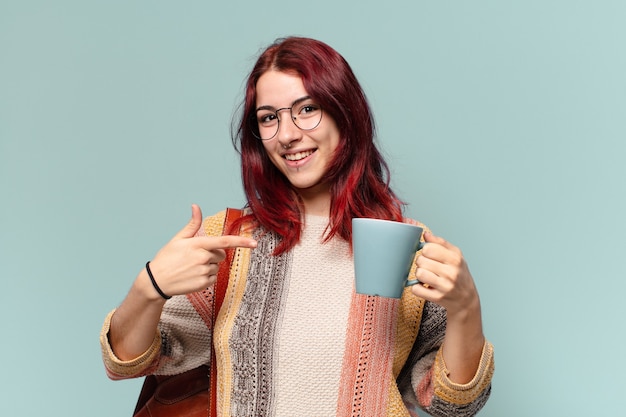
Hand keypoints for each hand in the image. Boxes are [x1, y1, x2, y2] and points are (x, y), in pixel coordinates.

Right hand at [141, 204, 256, 298]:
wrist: (156, 281)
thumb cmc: (167, 258)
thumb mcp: (178, 239)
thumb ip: (192, 224)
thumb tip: (196, 206)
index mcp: (198, 244)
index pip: (225, 241)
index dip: (241, 242)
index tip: (254, 243)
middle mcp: (203, 258)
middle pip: (221, 254)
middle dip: (213, 254)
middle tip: (195, 257)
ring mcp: (204, 272)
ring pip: (217, 266)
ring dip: (208, 266)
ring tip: (191, 267)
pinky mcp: (204, 284)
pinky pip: (213, 277)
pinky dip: (206, 277)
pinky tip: (192, 276)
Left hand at [410, 232, 479, 318]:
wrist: (466, 299)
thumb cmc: (459, 274)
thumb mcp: (455, 255)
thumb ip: (440, 243)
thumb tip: (425, 235)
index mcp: (455, 258)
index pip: (428, 248)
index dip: (425, 250)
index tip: (429, 255)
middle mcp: (451, 272)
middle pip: (421, 260)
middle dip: (421, 263)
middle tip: (428, 267)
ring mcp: (445, 286)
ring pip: (419, 273)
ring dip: (419, 274)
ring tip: (426, 276)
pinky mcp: (438, 298)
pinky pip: (416, 289)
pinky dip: (417, 287)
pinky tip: (424, 286)